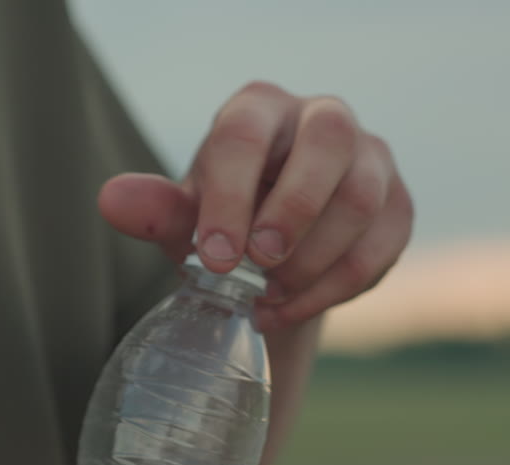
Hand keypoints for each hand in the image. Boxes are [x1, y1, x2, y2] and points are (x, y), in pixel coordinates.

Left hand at [100, 81, 413, 331]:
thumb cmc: (224, 221)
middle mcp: (323, 119)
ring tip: (268, 298)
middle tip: (258, 267)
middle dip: (292, 212)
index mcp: (260, 109)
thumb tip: (111, 200)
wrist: (273, 253)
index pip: (247, 134)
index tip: (213, 258)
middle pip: (327, 144)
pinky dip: (334, 288)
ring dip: (313, 260)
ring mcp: (371, 159)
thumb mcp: (186, 219)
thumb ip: (154, 210)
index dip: (230, 196)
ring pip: (362, 199)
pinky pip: (380, 247)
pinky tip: (289, 309)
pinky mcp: (398, 207)